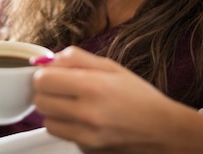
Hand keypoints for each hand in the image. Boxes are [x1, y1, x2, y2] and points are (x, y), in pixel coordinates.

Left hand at [32, 46, 180, 152]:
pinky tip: (83, 119)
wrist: (162, 130)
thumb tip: (47, 60)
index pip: (42, 80)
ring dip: (54, 111)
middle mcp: (87, 113)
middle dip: (47, 92)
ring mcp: (86, 135)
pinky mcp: (87, 149)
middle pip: (40, 101)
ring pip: (47, 121)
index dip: (45, 74)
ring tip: (73, 104)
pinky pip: (62, 135)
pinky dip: (66, 126)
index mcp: (93, 86)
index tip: (53, 73)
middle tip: (62, 88)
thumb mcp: (111, 66)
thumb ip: (75, 58)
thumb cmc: (139, 96)